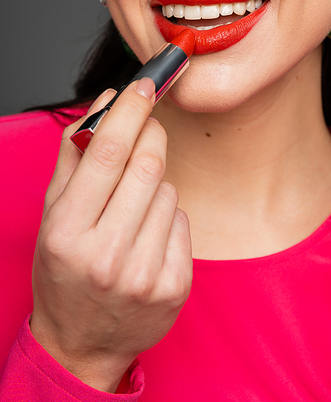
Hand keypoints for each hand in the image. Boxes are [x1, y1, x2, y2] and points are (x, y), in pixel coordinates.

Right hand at [30, 78, 191, 392]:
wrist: (83, 343)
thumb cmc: (65, 270)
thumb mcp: (52, 214)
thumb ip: (75, 155)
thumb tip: (105, 102)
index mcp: (67, 232)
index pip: (108, 152)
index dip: (131, 110)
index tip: (146, 83)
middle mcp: (106, 255)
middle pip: (148, 165)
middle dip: (152, 135)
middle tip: (148, 127)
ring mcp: (144, 274)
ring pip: (168, 190)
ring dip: (155, 183)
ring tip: (132, 208)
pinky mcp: (174, 286)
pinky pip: (182, 219)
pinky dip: (168, 215)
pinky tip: (148, 235)